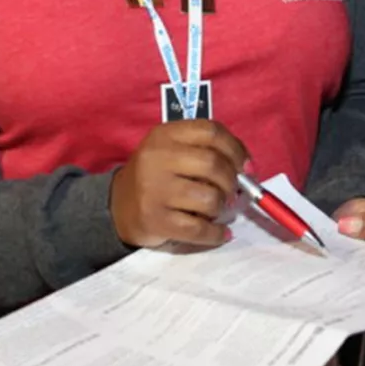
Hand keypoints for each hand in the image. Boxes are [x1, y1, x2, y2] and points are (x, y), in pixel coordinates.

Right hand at [109, 120, 248, 248]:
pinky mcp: (155, 220)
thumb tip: (247, 171)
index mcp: (165, 135)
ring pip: (209, 199)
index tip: (246, 167)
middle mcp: (157, 158)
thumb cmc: (157, 176)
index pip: (211, 131)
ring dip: (222, 208)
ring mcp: (155, 190)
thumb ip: (207, 151)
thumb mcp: (173, 151)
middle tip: (233, 193)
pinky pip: (198, 229)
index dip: (236, 149)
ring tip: (217, 210)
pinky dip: (216, 234)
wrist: (117, 206)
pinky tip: (221, 233)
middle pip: (213, 165)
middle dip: (232, 182)